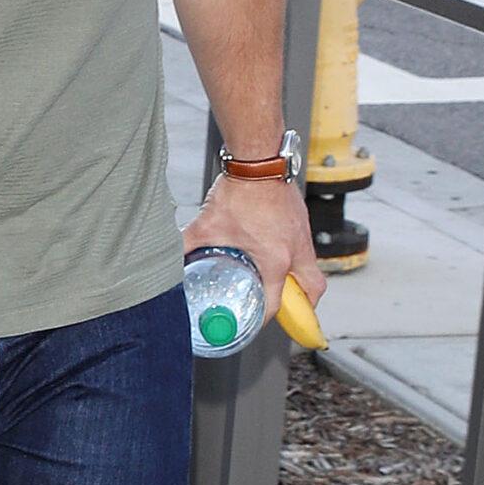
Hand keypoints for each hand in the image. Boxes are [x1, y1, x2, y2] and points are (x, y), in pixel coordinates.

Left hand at [183, 174, 326, 322]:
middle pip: (313, 291)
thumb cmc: (239, 192)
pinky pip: (306, 249)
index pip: (276, 303)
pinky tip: (274, 255)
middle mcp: (297, 250)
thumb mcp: (206, 226)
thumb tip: (169, 259)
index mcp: (276, 259)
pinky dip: (296, 259)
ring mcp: (303, 235)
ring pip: (312, 269)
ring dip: (300, 281)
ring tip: (279, 285)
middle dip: (304, 306)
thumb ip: (186, 246)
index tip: (252, 323)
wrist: (258, 161)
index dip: (264, 319)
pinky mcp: (302, 221)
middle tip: (287, 311)